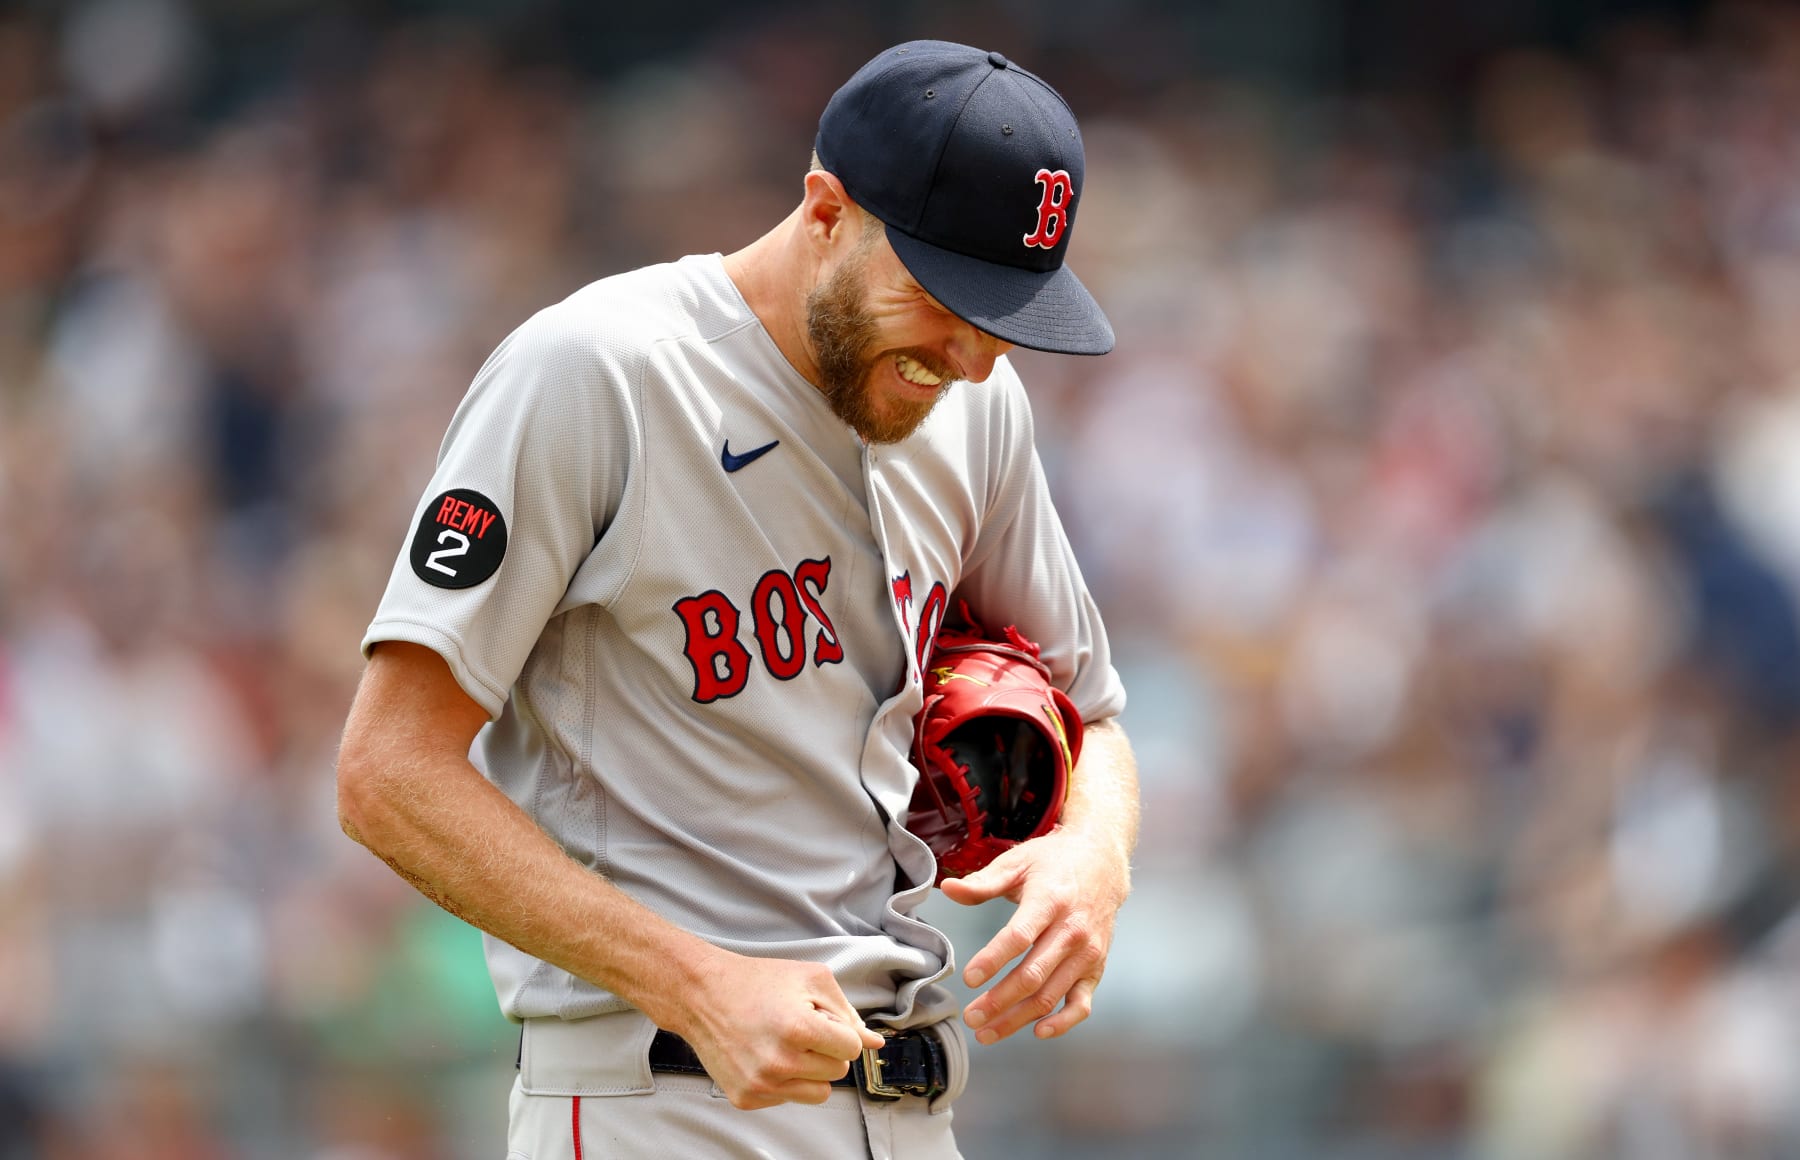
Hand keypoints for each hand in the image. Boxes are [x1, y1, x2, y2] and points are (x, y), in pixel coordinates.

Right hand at [673, 950, 884, 1109]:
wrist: (702, 994)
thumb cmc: (754, 981)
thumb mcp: (810, 979)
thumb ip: (848, 1012)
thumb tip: (874, 1042)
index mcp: (799, 1029)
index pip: (851, 1049)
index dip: (840, 1031)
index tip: (822, 1020)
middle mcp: (779, 1062)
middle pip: (837, 1071)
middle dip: (827, 1050)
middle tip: (800, 1028)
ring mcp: (761, 1084)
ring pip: (819, 1093)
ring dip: (811, 1070)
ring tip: (787, 1045)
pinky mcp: (746, 1098)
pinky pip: (788, 1099)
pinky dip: (785, 1081)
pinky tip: (766, 1055)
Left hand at [939, 827, 1128, 1044]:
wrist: (1103, 862)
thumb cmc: (1054, 862)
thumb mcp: (1017, 862)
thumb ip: (983, 882)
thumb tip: (949, 890)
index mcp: (1050, 901)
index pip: (1019, 936)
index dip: (993, 959)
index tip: (968, 978)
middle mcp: (1072, 930)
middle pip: (1033, 975)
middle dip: (999, 1000)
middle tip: (971, 1016)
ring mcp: (1087, 953)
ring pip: (1051, 995)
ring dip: (1018, 1018)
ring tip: (987, 1031)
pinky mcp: (1096, 968)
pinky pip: (1081, 1003)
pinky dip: (1062, 1022)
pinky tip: (1037, 1031)